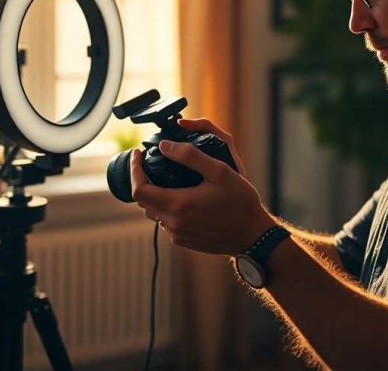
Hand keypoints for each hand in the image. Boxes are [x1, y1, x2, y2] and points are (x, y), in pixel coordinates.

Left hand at [129, 118, 275, 254]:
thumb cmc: (240, 202)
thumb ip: (190, 156)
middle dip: (143, 180)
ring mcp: (177, 235)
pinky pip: (166, 222)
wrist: (252, 234)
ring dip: (155, 195)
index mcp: (178, 204)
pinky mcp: (184, 241)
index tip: (137, 154)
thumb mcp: (219, 171)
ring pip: (154, 212)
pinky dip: (167, 208)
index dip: (134, 170)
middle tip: (150, 163)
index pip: (139, 189)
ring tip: (165, 178)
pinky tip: (182, 197)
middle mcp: (173, 223)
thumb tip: (165, 147)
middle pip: (143, 201)